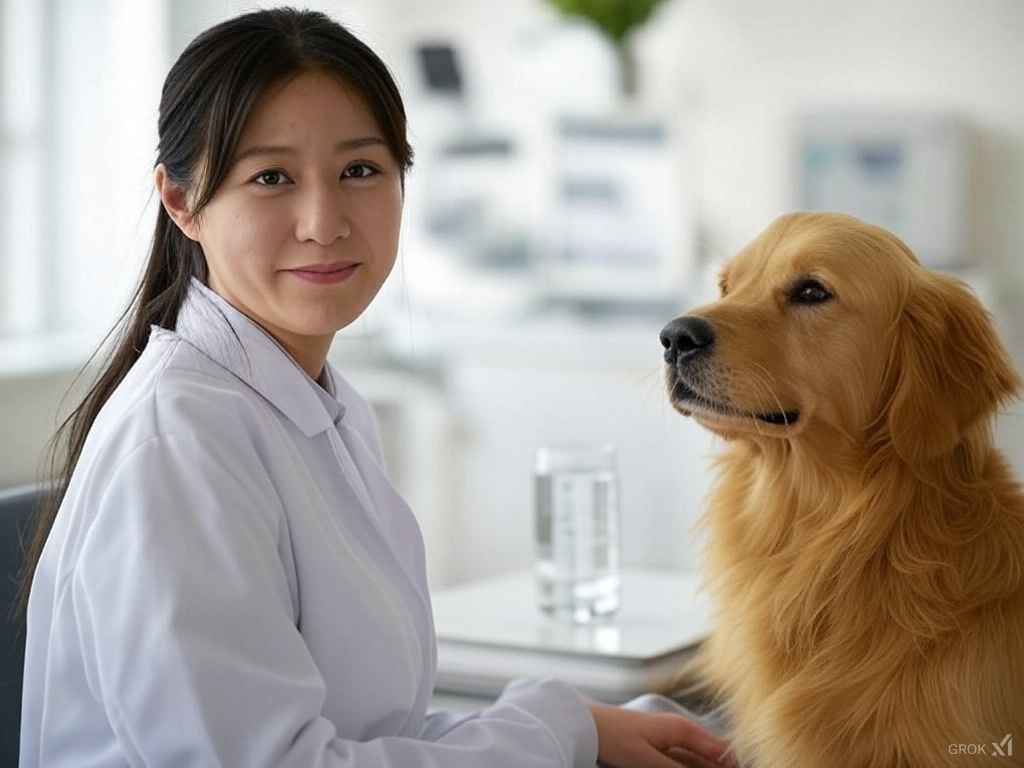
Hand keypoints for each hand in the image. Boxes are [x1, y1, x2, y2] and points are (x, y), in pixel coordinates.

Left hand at [588, 702, 737, 767]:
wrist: (586, 724)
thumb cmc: (614, 737)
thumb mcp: (648, 762)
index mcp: (682, 730)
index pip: (721, 752)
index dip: (733, 765)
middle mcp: (680, 731)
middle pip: (712, 757)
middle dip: (722, 767)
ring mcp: (669, 738)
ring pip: (698, 760)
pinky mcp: (658, 746)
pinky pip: (683, 761)